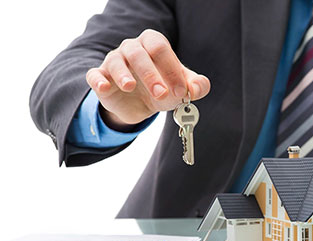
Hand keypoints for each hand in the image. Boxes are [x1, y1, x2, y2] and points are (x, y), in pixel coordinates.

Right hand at [85, 29, 210, 130]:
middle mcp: (132, 48)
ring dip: (124, 75)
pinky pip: (94, 74)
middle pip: (139, 54)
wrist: (141, 105)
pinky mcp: (100, 77)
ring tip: (131, 86)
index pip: (161, 48)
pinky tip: (104, 87)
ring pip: (116, 62)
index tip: (182, 91)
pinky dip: (98, 80)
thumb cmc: (163, 88)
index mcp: (153, 44)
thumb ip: (196, 86)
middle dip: (151, 74)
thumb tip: (198, 87)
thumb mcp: (182, 89)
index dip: (172, 69)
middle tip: (162, 93)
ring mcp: (114, 61)